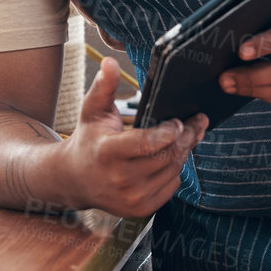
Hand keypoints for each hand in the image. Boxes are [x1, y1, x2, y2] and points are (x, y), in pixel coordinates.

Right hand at [63, 58, 205, 217]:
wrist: (74, 179)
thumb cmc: (88, 140)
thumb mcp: (92, 111)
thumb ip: (104, 86)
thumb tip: (110, 61)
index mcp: (107, 153)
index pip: (149, 143)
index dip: (170, 131)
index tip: (179, 120)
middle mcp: (120, 179)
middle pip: (167, 156)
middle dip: (186, 138)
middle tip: (197, 123)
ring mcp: (131, 198)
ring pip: (173, 171)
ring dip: (182, 153)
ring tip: (186, 137)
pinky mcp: (141, 210)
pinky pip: (171, 186)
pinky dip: (174, 170)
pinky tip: (170, 157)